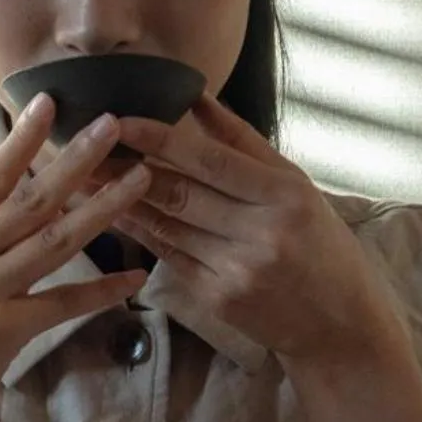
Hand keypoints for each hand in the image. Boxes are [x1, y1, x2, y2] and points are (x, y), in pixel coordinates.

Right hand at [0, 93, 153, 421]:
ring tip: (138, 181)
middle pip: (28, 198)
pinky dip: (101, 290)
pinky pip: (63, 303)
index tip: (50, 102)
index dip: (21, 139)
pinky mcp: (0, 332)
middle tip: (113, 125)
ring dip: (102, 208)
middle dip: (75, 158)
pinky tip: (134, 276)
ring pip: (53, 240)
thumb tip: (10, 204)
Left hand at [102, 94, 402, 368]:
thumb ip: (244, 143)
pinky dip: (139, 232)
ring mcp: (235, 271)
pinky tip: (111, 213)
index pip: (210, 161)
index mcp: (282, 195)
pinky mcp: (217, 300)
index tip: (120, 121)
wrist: (337, 322)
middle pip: (179, 194)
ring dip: (120, 200)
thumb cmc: (320, 243)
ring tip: (84, 176)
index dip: (160, 140)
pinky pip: (169, 256)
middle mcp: (259, 234)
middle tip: (84, 146)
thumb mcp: (295, 185)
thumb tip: (196, 99)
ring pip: (166, 226)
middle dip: (125, 168)